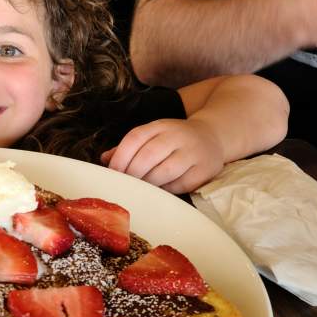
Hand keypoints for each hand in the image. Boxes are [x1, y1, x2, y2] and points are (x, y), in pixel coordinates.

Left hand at [100, 119, 224, 193]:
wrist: (212, 136)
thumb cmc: (173, 140)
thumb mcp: (152, 136)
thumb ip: (128, 147)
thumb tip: (104, 159)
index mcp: (160, 126)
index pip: (135, 137)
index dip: (120, 157)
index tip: (112, 172)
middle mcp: (178, 136)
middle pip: (148, 155)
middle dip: (132, 173)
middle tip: (124, 184)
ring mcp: (193, 152)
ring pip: (164, 172)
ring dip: (147, 183)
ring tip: (139, 189)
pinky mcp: (204, 170)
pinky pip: (180, 184)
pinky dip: (165, 190)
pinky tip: (159, 190)